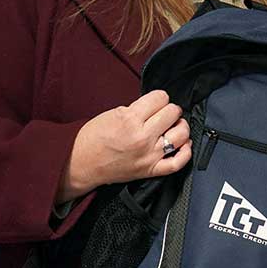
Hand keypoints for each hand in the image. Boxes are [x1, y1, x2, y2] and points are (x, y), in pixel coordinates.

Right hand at [58, 90, 191, 201]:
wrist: (81, 164)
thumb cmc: (92, 139)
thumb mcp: (113, 113)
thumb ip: (137, 109)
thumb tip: (157, 105)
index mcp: (130, 120)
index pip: (160, 98)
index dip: (159, 97)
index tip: (155, 101)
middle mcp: (142, 138)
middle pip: (173, 113)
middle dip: (169, 109)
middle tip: (163, 112)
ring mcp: (149, 155)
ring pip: (181, 134)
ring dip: (180, 126)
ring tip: (173, 125)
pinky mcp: (150, 170)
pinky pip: (178, 163)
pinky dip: (186, 152)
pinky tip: (184, 144)